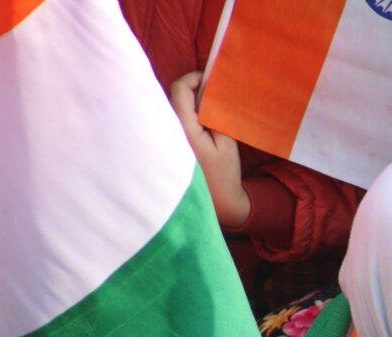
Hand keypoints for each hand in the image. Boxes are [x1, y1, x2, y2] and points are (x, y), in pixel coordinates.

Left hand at [169, 71, 250, 227]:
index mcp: (183, 129)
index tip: (210, 81)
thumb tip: (208, 89)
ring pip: (173, 107)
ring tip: (209, 113)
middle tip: (213, 97)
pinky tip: (201, 127)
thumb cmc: (223, 173)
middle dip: (193, 90)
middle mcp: (167, 131)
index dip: (195, 78)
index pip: (180, 89)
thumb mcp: (226, 140)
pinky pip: (172, 120)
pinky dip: (186, 116)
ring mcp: (165, 139)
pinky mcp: (167, 145)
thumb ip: (215, 112)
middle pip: (174, 96)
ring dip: (190, 104)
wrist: (216, 203)